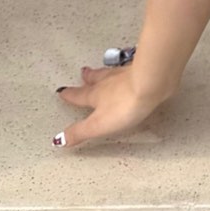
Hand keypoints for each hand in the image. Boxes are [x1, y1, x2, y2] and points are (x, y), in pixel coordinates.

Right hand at [52, 62, 173, 149]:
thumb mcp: (98, 125)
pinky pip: (130, 70)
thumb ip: (79, 132)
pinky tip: (129, 71)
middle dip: (87, 78)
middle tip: (82, 73)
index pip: (78, 96)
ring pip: (111, 73)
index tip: (61, 92)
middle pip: (95, 79)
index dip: (69, 95)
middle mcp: (109, 82)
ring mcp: (126, 75)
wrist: (151, 84)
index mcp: (96, 95)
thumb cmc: (125, 105)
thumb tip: (58, 140)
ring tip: (100, 71)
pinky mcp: (143, 72)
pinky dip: (125, 71)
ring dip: (104, 72)